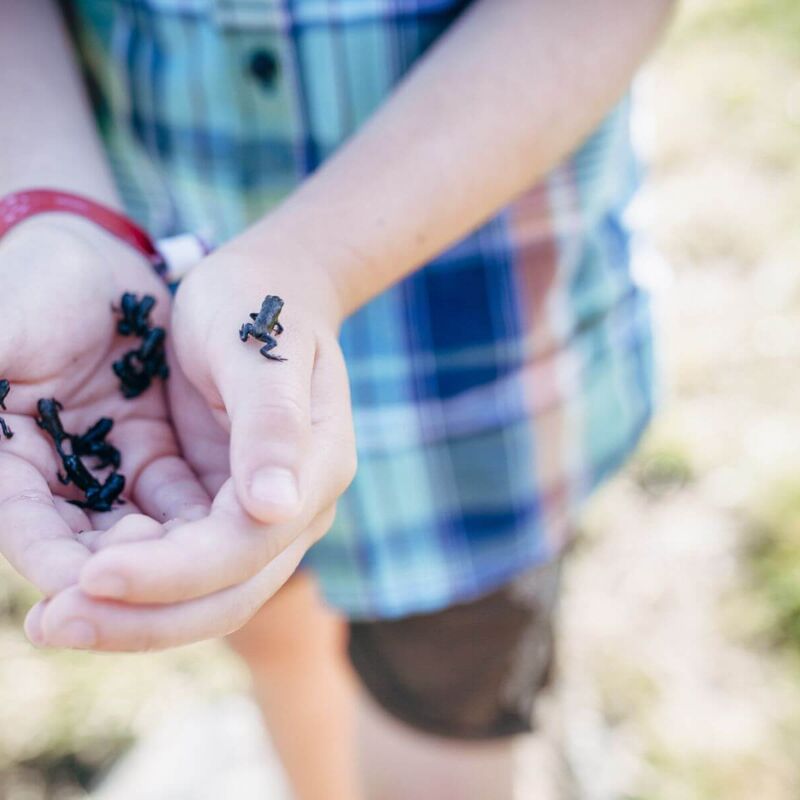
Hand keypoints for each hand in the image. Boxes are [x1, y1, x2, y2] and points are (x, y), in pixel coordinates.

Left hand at [29, 237, 355, 649]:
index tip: (92, 575)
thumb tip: (276, 510)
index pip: (245, 547)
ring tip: (48, 618)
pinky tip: (72, 572)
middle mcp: (292, 508)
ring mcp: (259, 514)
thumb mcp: (261, 350)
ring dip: (128, 613)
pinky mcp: (221, 506)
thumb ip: (272, 424)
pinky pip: (175, 559)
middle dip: (141, 619)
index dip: (172, 572)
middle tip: (52, 625)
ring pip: (199, 595)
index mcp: (314, 469)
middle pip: (225, 595)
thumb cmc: (261, 304)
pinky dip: (128, 576)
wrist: (268, 291)